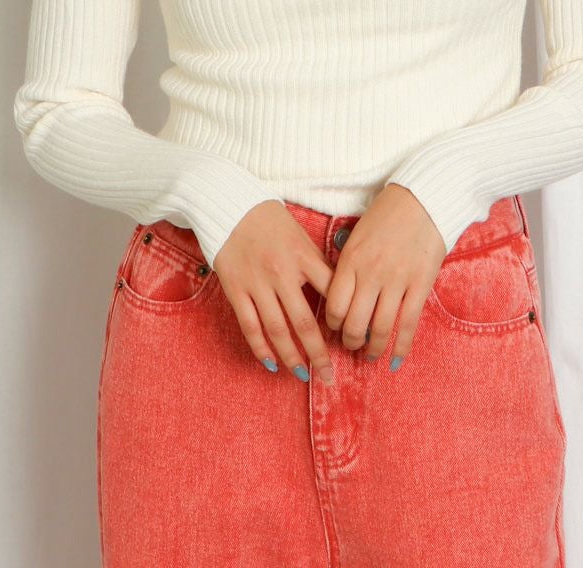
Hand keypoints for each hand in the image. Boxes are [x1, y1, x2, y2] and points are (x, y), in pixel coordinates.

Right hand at [212, 200, 336, 383]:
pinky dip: (260, 347)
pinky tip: (271, 362)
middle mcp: (281, 273)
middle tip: (329, 375)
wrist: (231, 207)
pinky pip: (250, 325)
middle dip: (318, 353)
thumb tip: (340, 294)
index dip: (343, 319)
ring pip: (277, 330)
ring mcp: (257, 284)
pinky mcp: (236, 289)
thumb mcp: (302, 237)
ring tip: (302, 375)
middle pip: (304, 322)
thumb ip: (317, 265)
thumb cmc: (271, 221)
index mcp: (303, 257)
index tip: (351, 339)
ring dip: (291, 357)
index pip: (331, 293)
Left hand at [323, 183, 445, 368]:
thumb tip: (340, 294)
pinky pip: (408, 324)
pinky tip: (395, 360)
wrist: (424, 198)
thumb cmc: (387, 214)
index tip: (334, 330)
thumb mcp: (357, 235)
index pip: (334, 305)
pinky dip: (401, 347)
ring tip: (370, 356)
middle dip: (350, 342)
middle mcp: (371, 273)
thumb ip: (348, 264)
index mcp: (351, 260)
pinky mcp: (421, 284)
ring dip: (373, 349)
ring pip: (380, 328)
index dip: (332, 325)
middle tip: (351, 347)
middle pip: (354, 323)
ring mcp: (397, 281)